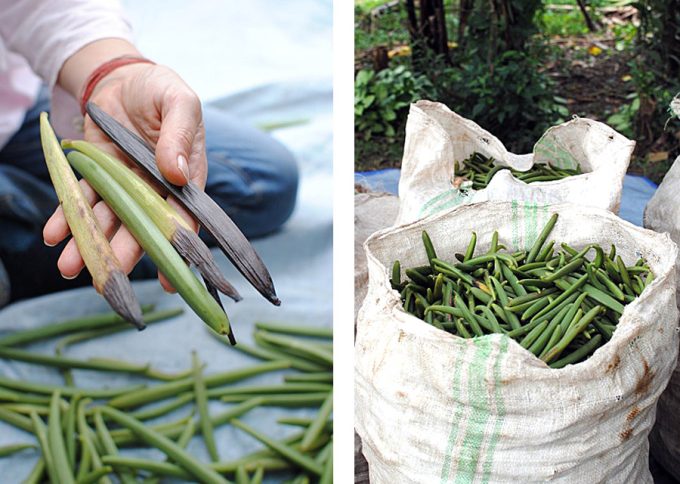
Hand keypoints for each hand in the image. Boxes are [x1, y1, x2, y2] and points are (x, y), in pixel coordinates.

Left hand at [43, 57, 206, 291]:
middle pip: (142, 225)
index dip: (177, 248)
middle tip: (107, 278)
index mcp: (186, 176)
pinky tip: (54, 234)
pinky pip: (81, 198)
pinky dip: (66, 216)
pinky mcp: (98, 174)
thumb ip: (180, 134)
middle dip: (124, 252)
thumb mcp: (178, 102)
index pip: (184, 216)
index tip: (170, 279)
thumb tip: (176, 172)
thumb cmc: (161, 90)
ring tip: (69, 266)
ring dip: (90, 242)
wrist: (124, 77)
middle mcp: (155, 187)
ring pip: (108, 218)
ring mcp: (125, 183)